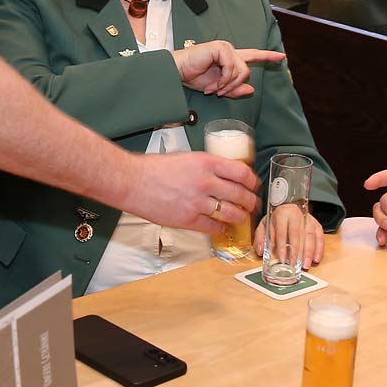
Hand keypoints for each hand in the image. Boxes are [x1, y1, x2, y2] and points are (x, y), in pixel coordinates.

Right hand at [128, 150, 258, 234]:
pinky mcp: (188, 219)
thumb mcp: (186, 158)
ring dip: (240, 216)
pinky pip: (213, 227)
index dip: (252, 181)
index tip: (254, 185)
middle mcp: (206, 182)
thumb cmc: (154, 168)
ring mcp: (198, 202)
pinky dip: (220, 228)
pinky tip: (221, 227)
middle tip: (253, 204)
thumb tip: (222, 174)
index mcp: (207, 163)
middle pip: (241, 194)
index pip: (242, 172)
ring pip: (231, 213)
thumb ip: (206, 166)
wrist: (132, 182)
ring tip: (241, 217)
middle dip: (251, 202)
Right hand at [172, 41, 285, 98]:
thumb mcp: (218, 88)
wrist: (178, 72)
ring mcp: (225, 48)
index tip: (281, 57)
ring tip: (214, 89)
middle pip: (247, 71)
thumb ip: (234, 89)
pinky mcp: (220, 48)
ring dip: (228, 85)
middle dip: (235, 86)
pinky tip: (214, 84)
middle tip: (220, 93)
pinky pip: (232, 68)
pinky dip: (224, 80)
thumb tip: (250, 89)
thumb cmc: (193, 77)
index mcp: (230, 58)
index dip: (267, 56)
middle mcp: (229, 51)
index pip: (252, 55)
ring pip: (241, 71)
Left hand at [255, 201, 324, 268]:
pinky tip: (316, 258)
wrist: (289, 204)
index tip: (282, 258)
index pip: (282, 231)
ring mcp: (308, 219)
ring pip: (310, 236)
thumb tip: (260, 251)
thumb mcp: (264, 224)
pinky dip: (319, 248)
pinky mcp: (316, 224)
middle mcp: (296, 215)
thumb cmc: (277, 217)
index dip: (282, 246)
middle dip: (297, 251)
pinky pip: (320, 236)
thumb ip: (260, 237)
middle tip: (294, 264)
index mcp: (282, 214)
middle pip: (298, 234)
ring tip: (305, 264)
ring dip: (309, 252)